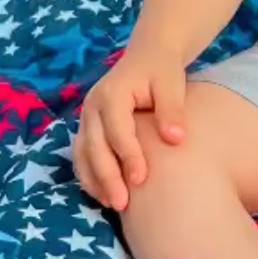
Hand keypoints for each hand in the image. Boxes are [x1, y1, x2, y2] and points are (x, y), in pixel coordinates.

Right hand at [71, 45, 186, 211]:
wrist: (150, 54)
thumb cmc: (162, 69)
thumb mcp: (172, 83)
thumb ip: (172, 109)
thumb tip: (175, 139)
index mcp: (112, 92)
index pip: (117, 130)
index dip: (128, 156)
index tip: (142, 180)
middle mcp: (93, 105)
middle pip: (95, 147)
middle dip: (107, 177)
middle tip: (123, 204)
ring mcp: (87, 117)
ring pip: (83, 154)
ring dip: (95, 181)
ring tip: (113, 204)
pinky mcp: (87, 127)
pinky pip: (82, 155)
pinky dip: (90, 176)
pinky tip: (104, 194)